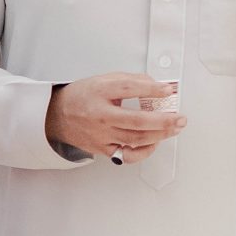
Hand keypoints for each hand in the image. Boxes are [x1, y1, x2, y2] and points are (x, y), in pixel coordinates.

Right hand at [45, 73, 186, 160]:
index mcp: (98, 93)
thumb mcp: (103, 80)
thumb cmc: (82, 97)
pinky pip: (127, 154)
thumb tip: (158, 86)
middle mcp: (99, 115)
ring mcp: (100, 134)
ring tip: (174, 129)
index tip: (168, 90)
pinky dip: (144, 151)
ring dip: (160, 135)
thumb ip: (130, 80)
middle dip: (163, 120)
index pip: (128, 89)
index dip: (151, 89)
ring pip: (136, 139)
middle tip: (180, 118)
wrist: (56, 115)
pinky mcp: (102, 148)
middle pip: (136, 120)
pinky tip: (154, 143)